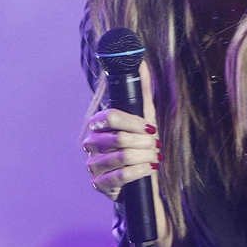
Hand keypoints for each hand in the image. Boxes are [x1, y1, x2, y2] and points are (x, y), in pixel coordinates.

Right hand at [81, 61, 161, 201]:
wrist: (140, 178)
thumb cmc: (140, 145)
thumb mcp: (145, 118)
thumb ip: (142, 90)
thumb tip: (141, 62)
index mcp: (97, 125)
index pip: (110, 117)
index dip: (133, 122)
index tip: (150, 127)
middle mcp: (90, 143)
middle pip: (118, 138)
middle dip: (144, 142)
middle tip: (155, 145)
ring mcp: (92, 165)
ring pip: (121, 156)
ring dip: (145, 156)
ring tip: (154, 157)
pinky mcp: (98, 184)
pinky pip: (121, 176)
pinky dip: (140, 171)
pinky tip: (149, 168)